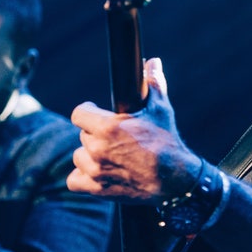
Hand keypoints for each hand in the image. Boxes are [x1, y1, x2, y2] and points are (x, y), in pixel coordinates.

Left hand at [68, 58, 200, 202]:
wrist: (176, 179)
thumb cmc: (168, 142)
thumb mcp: (160, 109)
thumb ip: (153, 83)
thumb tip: (153, 62)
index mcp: (107, 127)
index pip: (79, 113)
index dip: (88, 112)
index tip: (96, 114)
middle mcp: (97, 149)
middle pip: (83, 135)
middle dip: (95, 135)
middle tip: (113, 139)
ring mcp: (96, 171)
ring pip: (79, 157)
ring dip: (90, 156)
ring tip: (109, 156)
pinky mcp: (97, 190)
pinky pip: (74, 181)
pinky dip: (83, 178)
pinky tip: (97, 172)